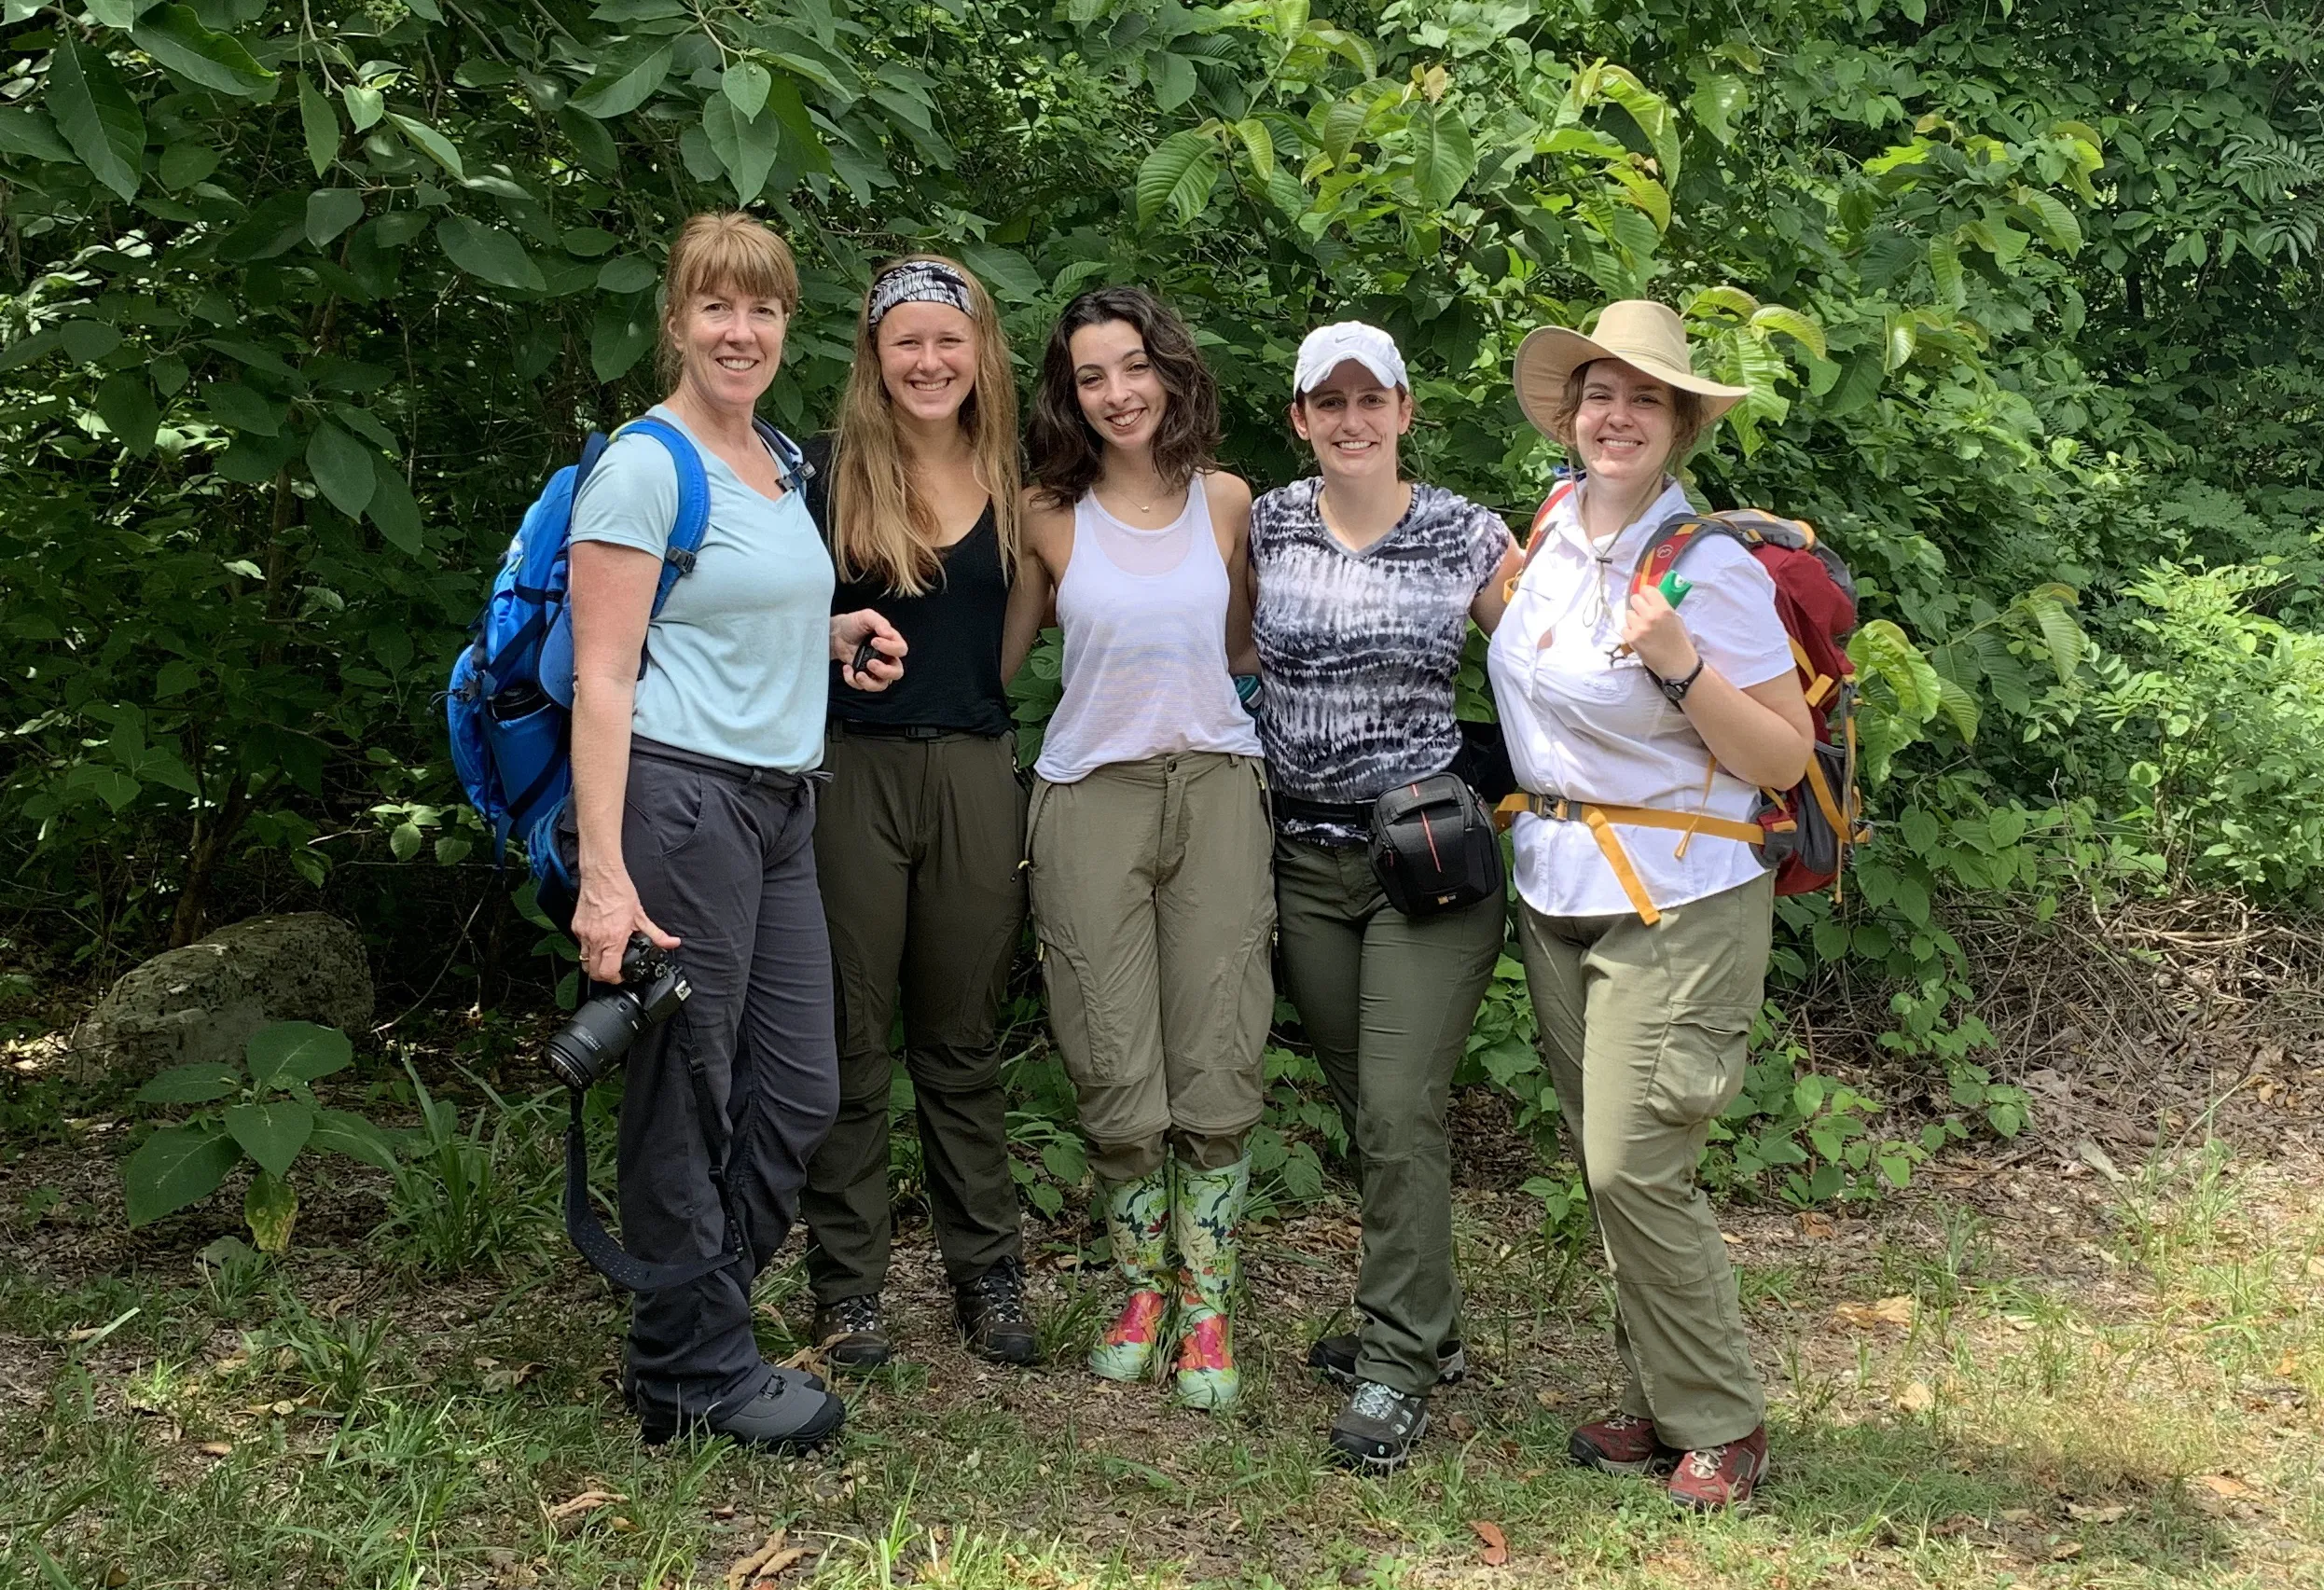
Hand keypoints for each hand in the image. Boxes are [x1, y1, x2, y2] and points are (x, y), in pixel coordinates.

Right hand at [571, 868, 679, 984]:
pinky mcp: (576, 927)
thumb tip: (671, 943)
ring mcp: (583, 934)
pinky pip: (580, 946)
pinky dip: (590, 949)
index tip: (622, 975)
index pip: (607, 972)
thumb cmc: (619, 892)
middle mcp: (595, 939)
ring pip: (584, 961)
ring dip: (595, 964)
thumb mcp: (641, 916)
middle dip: (604, 976)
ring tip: (607, 958)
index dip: (615, 979)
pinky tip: (600, 941)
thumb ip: (657, 934)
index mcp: (612, 939)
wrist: (601, 875)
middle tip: (615, 971)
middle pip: (593, 972)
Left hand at [831, 609, 906, 690]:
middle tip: (870, 662)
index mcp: (891, 642)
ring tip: (859, 673)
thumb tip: (887, 633)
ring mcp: (875, 669)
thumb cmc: (854, 624)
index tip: (874, 641)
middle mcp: (887, 658)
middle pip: (897, 672)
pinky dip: (853, 681)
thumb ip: (879, 622)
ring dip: (871, 683)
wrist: (836, 633)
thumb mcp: (866, 617)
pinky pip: (863, 686)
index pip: (901, 650)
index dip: (890, 648)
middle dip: (885, 671)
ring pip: (882, 685)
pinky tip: (847, 668)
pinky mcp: (863, 675)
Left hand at [1621, 585, 1699, 681]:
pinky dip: (1629, 632)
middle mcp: (1650, 616)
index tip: (1647, 600)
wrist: (1678, 664)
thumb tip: (1649, 600)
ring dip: (1633, 620)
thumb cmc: (1680, 642)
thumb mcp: (1676, 619)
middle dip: (1639, 606)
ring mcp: (1639, 627)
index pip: (1647, 590)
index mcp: (1664, 609)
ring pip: (1628, 614)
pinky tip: (1639, 637)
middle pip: (1634, 599)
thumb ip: (1662, 608)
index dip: (1646, 594)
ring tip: (1642, 628)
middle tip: (1644, 614)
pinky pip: (1624, 628)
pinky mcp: (1632, 639)